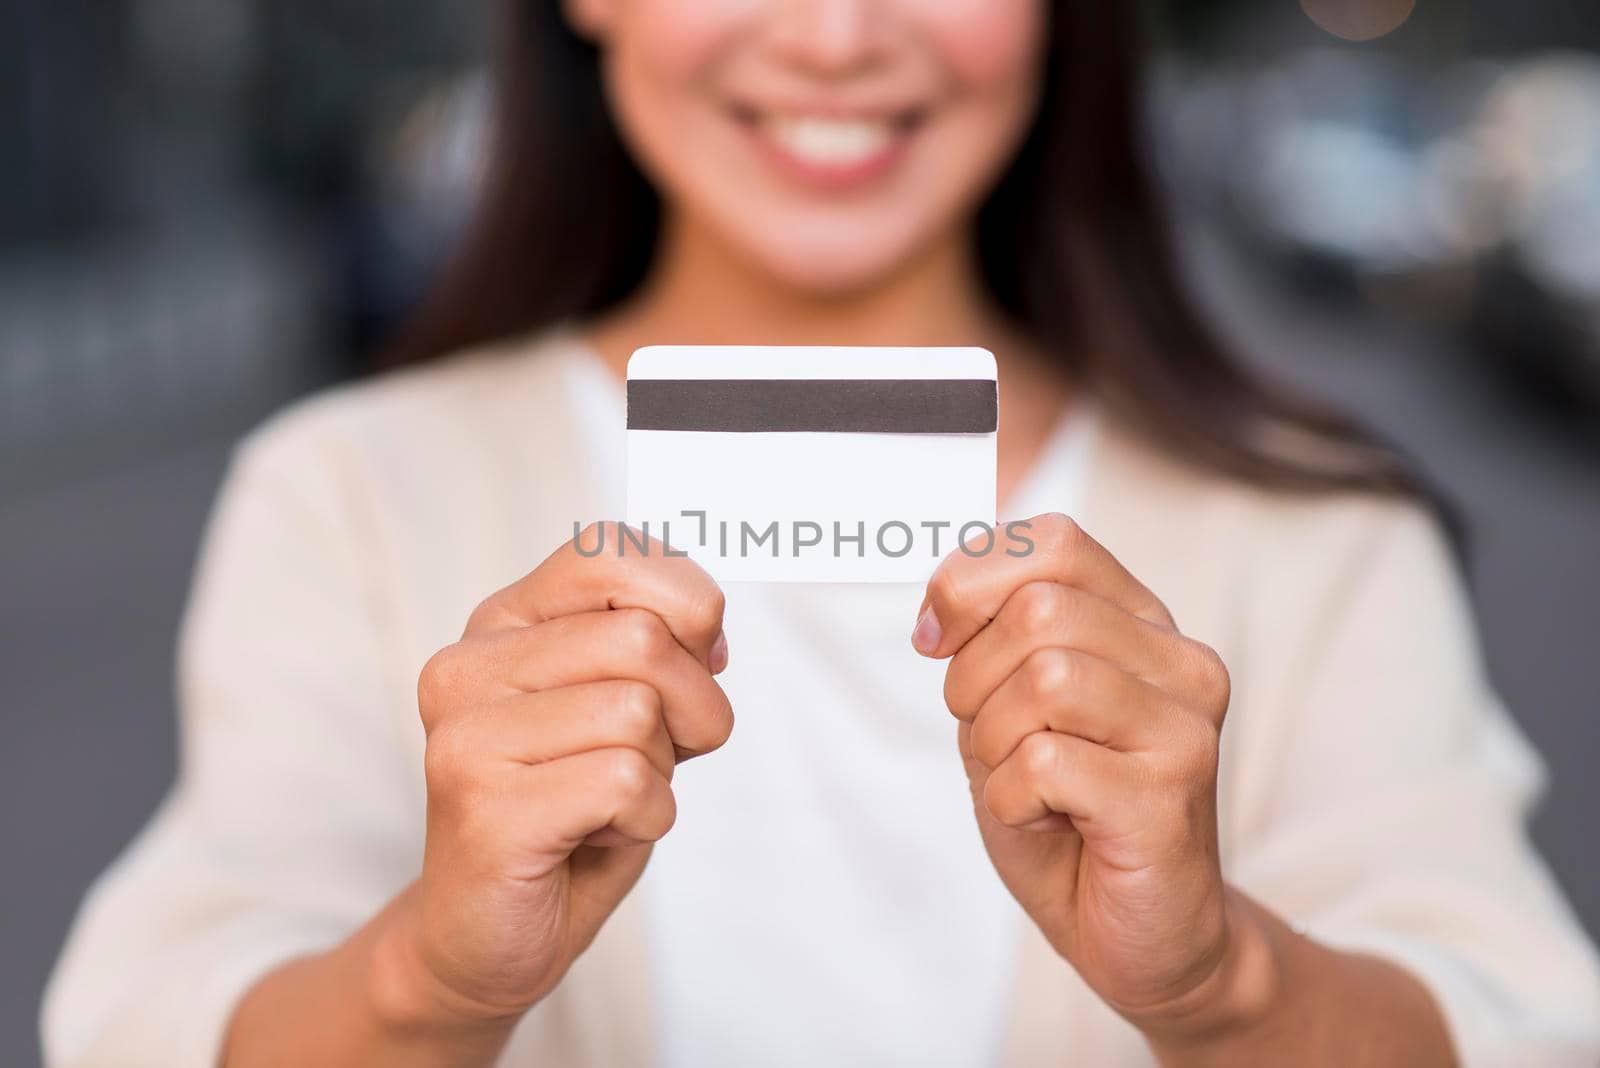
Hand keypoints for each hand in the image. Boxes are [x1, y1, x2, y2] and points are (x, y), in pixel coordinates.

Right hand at [390, 523, 731, 1028]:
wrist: (486, 933)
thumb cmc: (571, 809)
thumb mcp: (627, 702)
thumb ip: (660, 644)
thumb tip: (708, 625)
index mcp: (501, 622)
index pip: (610, 551)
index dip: (686, 603)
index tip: (695, 658)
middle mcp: (467, 665)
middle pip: (643, 638)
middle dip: (691, 706)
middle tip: (655, 757)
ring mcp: (466, 736)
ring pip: (638, 712)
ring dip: (661, 772)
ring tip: (610, 801)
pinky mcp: (484, 808)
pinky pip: (626, 783)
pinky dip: (645, 818)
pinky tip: (595, 836)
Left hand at [914, 513, 1243, 1036]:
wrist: (1142, 936)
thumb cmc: (1067, 813)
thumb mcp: (1012, 706)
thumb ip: (992, 637)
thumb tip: (942, 598)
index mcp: (1144, 624)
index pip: (1054, 542)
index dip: (971, 579)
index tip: (935, 639)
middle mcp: (1180, 663)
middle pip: (1037, 611)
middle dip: (973, 678)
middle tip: (992, 738)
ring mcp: (1184, 728)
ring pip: (1042, 680)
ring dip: (993, 741)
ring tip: (1024, 783)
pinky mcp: (1168, 797)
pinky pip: (1042, 764)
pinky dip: (1009, 799)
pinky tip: (1045, 822)